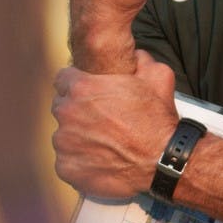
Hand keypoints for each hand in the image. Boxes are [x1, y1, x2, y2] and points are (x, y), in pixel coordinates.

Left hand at [52, 50, 177, 198]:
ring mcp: (64, 142)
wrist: (161, 161)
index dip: (78, 84)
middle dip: (77, 110)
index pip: (63, 79)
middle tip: (100, 119)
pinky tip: (100, 159)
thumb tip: (136, 55)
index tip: (89, 93)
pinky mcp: (66, 167)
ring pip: (63, 134)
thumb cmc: (158, 120)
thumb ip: (141, 59)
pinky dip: (80, 161)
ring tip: (103, 142)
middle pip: (61, 106)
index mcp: (82, 87)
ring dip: (78, 136)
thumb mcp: (159, 76)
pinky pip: (66, 160)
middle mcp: (67, 113)